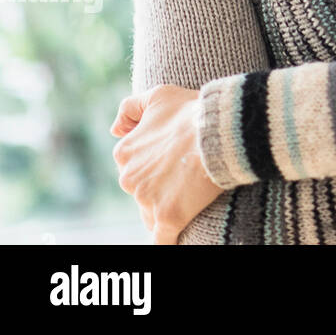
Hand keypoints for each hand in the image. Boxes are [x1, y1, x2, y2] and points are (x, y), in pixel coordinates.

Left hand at [110, 84, 222, 243]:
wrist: (219, 129)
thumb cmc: (192, 110)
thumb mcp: (159, 95)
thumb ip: (130, 107)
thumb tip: (115, 128)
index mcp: (125, 152)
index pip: (135, 166)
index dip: (157, 165)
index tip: (176, 162)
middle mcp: (130, 178)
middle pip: (143, 191)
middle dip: (161, 187)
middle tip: (188, 176)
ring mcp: (147, 200)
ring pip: (153, 213)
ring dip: (168, 210)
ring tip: (191, 199)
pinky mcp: (168, 217)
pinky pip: (163, 239)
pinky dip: (168, 241)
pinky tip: (174, 242)